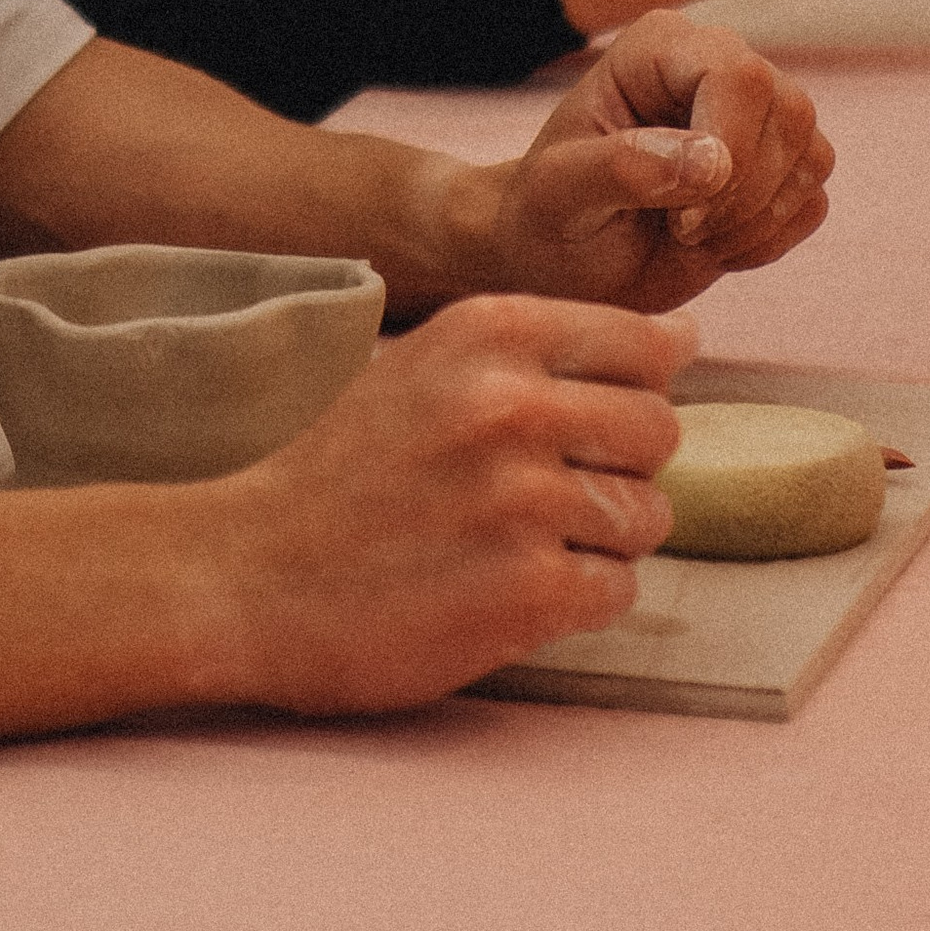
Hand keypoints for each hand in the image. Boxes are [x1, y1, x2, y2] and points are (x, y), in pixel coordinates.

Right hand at [212, 292, 692, 711]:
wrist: (245, 571)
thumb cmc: (343, 470)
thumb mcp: (430, 367)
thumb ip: (546, 351)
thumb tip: (684, 339)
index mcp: (490, 331)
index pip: (646, 345)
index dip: (629, 391)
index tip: (583, 423)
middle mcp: (513, 403)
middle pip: (660, 430)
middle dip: (620, 468)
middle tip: (543, 494)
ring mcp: (523, 499)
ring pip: (648, 515)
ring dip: (600, 539)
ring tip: (518, 543)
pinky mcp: (527, 591)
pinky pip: (618, 589)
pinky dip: (578, 599)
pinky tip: (510, 589)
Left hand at [476, 13, 830, 313]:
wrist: (565, 256)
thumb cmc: (549, 211)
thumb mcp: (559, 192)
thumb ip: (622, 167)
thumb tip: (712, 161)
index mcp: (660, 46)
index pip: (740, 74)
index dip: (728, 148)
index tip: (679, 214)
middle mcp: (718, 65)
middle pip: (791, 111)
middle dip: (743, 193)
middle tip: (679, 229)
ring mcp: (754, 116)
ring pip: (812, 155)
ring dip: (756, 220)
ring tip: (688, 235)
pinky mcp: (778, 168)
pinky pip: (813, 201)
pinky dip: (769, 240)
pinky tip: (713, 246)